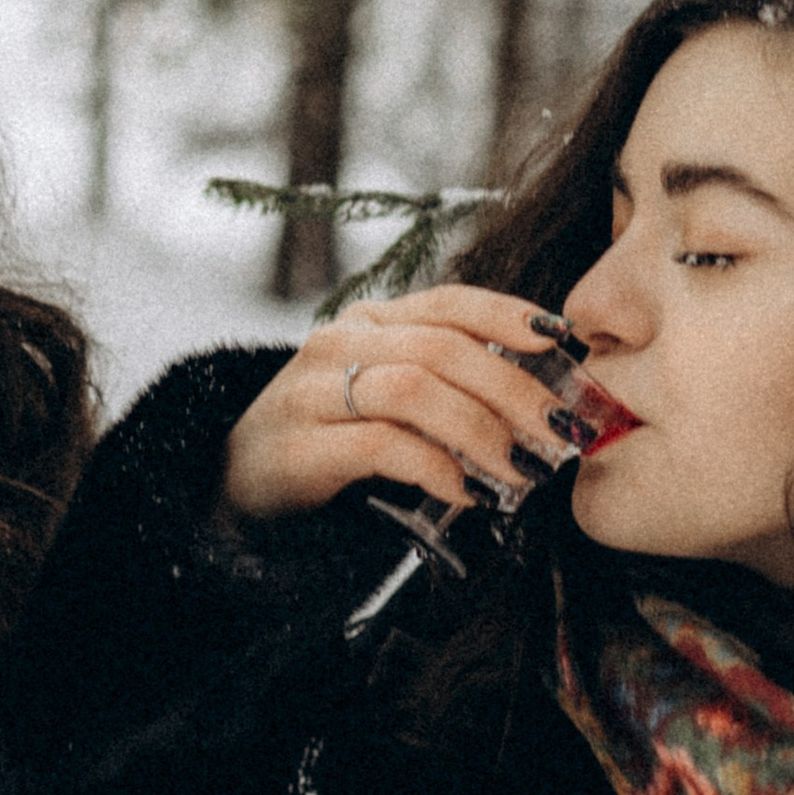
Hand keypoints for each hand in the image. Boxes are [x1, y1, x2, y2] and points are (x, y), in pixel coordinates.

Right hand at [219, 285, 588, 526]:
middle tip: (560, 431)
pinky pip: (381, 446)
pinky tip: (465, 492)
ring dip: (481, 430)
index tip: (561, 340)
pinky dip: (435, 467)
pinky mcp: (298, 449)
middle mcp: (338, 345)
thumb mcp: (382, 400)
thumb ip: (443, 388)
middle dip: (513, 389)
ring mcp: (312, 393)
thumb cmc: (327, 444)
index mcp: (368, 324)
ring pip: (414, 389)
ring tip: (522, 470)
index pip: (448, 302)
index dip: (508, 315)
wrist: (232, 490)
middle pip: (443, 348)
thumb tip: (539, 404)